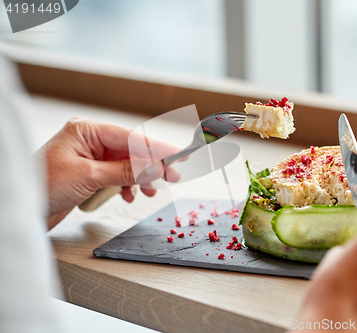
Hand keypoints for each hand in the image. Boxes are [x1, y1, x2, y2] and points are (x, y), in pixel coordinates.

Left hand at [37, 117, 181, 228]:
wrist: (19, 209)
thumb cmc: (42, 186)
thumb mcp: (88, 177)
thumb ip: (125, 172)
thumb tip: (156, 168)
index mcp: (86, 130)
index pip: (131, 137)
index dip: (157, 148)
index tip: (178, 155)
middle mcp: (90, 140)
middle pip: (131, 150)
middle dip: (152, 165)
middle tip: (174, 176)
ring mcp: (90, 157)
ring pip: (127, 164)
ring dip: (141, 178)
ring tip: (152, 192)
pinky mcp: (90, 173)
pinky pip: (117, 176)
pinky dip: (127, 186)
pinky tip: (129, 196)